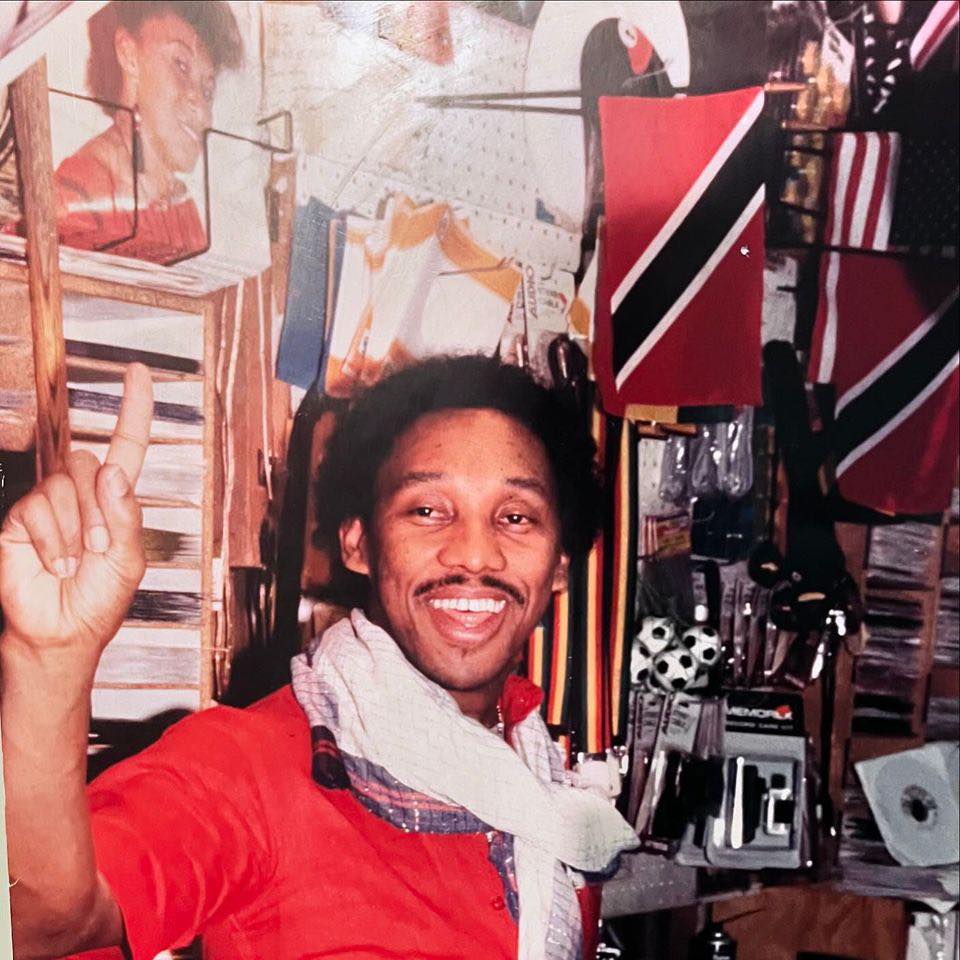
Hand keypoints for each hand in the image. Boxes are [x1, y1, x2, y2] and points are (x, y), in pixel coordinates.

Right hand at [0, 364, 152, 660]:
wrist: (63, 630)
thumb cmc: (99, 597)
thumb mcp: (127, 558)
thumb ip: (125, 514)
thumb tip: (114, 471)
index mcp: (116, 498)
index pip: (127, 444)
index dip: (134, 408)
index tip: (137, 372)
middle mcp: (82, 493)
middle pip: (89, 464)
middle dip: (98, 510)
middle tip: (98, 548)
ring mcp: (49, 503)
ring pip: (63, 486)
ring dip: (75, 529)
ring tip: (75, 562)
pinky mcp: (19, 518)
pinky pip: (36, 509)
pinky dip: (51, 540)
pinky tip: (54, 563)